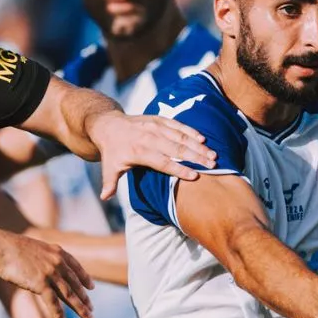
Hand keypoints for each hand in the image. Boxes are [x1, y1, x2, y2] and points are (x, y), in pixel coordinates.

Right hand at [0, 232, 94, 317]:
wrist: (0, 247)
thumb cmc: (13, 249)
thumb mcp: (36, 250)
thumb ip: (46, 258)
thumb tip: (49, 268)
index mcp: (58, 252)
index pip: (76, 268)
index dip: (85, 279)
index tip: (91, 288)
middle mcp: (58, 262)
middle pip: (75, 284)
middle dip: (84, 298)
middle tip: (91, 309)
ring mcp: (50, 273)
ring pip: (69, 294)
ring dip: (79, 308)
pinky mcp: (40, 283)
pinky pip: (52, 301)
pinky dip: (58, 313)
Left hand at [87, 111, 215, 199]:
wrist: (109, 125)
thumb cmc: (112, 151)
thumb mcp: (108, 167)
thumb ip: (109, 182)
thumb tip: (104, 197)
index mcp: (138, 151)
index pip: (162, 162)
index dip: (178, 169)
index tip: (194, 176)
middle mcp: (148, 137)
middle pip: (176, 148)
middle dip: (195, 157)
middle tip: (212, 165)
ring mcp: (155, 126)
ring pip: (180, 136)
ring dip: (197, 145)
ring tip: (213, 155)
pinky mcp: (158, 119)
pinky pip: (177, 125)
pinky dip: (190, 131)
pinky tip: (203, 139)